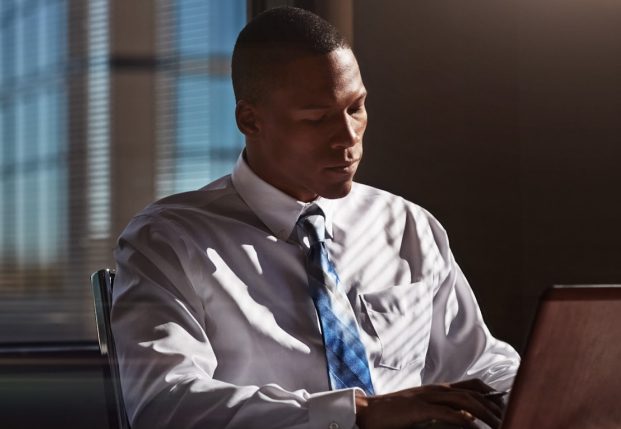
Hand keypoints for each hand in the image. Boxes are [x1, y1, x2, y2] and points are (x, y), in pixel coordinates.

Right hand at [355, 378, 503, 428]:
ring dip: (484, 412)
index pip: (471, 385)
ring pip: (464, 400)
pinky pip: (446, 412)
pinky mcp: (419, 408)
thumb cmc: (394, 413)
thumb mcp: (421, 408)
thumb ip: (441, 409)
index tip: (505, 404)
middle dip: (494, 405)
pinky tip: (473, 425)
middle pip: (473, 393)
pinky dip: (462, 418)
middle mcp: (435, 389)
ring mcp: (428, 397)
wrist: (368, 411)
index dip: (491, 393)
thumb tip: (464, 418)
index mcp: (437, 388)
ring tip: (499, 423)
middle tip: (509, 417)